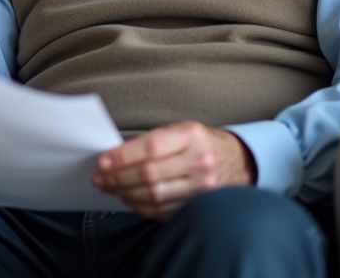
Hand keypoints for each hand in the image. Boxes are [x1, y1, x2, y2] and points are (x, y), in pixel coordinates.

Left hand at [91, 121, 255, 218]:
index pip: (149, 148)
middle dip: (118, 178)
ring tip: (110, 188)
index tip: (102, 161)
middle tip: (100, 178)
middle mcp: (199, 161)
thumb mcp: (181, 129)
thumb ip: (152, 141)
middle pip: (149, 175)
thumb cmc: (202, 142)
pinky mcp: (199, 205)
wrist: (239, 161)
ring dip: (125, 194)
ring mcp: (201, 187)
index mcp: (191, 136)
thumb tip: (115, 155)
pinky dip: (141, 206)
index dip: (122, 157)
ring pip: (154, 195)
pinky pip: (162, 210)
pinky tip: (129, 199)